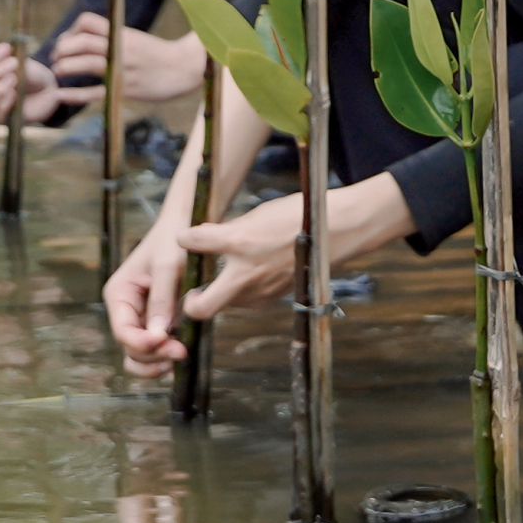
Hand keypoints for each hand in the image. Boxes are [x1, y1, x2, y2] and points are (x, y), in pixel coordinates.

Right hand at [0, 39, 88, 122]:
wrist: (47, 92)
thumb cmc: (31, 75)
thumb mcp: (25, 65)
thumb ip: (14, 61)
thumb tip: (6, 49)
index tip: (7, 48)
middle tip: (12, 64)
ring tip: (13, 78)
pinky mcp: (3, 122)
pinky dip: (4, 105)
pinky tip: (13, 93)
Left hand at [51, 13, 206, 102]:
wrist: (185, 69)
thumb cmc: (158, 55)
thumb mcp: (135, 39)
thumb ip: (113, 38)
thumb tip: (85, 40)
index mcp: (121, 33)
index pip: (87, 22)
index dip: (71, 30)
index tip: (67, 41)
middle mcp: (120, 48)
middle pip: (82, 42)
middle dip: (62, 49)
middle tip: (55, 58)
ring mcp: (122, 69)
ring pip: (86, 64)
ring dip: (65, 67)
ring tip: (58, 72)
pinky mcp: (124, 90)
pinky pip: (94, 93)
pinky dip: (74, 95)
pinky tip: (61, 95)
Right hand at [103, 221, 191, 378]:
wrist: (189, 225)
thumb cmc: (175, 239)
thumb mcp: (168, 265)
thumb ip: (161, 298)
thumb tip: (158, 334)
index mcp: (119, 294)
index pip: (122, 331)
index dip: (141, 342)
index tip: (164, 341)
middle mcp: (126, 309)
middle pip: (130, 347)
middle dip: (152, 353)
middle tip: (180, 351)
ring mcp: (143, 317)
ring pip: (140, 353)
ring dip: (156, 361)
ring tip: (180, 356)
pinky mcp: (160, 320)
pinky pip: (156, 347)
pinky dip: (164, 355)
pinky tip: (182, 351)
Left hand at [176, 172, 418, 320]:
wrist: (338, 231)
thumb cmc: (298, 216)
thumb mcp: (257, 215)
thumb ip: (226, 230)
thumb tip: (198, 237)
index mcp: (239, 242)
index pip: (191, 242)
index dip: (184, 239)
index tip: (186, 238)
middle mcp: (246, 272)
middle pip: (200, 307)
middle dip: (189, 302)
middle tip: (190, 288)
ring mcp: (261, 291)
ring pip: (222, 305)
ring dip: (215, 294)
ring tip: (221, 274)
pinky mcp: (272, 298)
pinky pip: (244, 301)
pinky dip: (238, 292)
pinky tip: (247, 274)